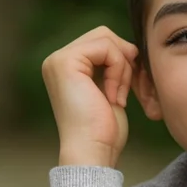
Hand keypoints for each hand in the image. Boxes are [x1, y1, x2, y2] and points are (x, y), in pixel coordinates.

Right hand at [41, 26, 139, 167]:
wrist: (92, 152)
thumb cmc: (104, 132)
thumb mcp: (110, 91)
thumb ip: (112, 67)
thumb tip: (130, 46)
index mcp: (66, 67)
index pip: (102, 42)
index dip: (123, 60)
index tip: (124, 92)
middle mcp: (56, 60)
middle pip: (104, 35)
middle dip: (124, 60)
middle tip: (124, 91)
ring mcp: (58, 60)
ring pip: (106, 39)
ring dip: (122, 67)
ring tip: (117, 96)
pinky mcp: (65, 62)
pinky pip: (106, 48)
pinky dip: (118, 71)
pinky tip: (112, 97)